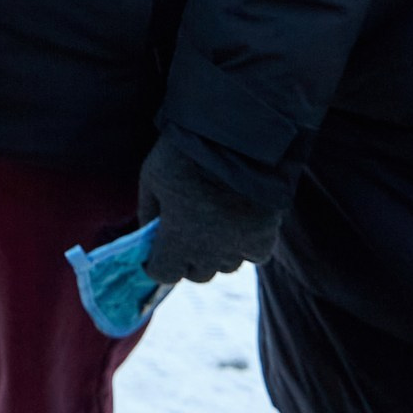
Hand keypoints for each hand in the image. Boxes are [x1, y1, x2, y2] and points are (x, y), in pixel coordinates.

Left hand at [137, 136, 282, 284]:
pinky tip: (239, 226)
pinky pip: (254, 256)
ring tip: (214, 227)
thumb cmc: (185, 154)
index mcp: (176, 240)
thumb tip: (148, 232)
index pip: (162, 274)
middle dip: (187, 259)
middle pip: (196, 274)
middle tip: (185, 236)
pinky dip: (246, 247)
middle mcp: (208, 252)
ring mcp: (238, 246)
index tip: (156, 252)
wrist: (235, 138)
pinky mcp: (264, 236)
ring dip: (217, 254)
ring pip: (225, 267)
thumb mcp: (151, 178)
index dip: (156, 263)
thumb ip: (148, 211)